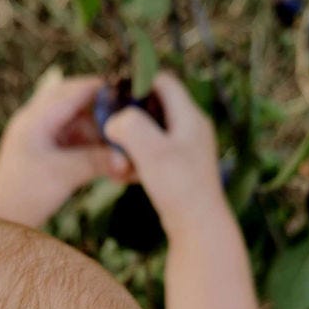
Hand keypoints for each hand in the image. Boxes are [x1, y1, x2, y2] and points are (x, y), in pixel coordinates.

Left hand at [0, 73, 127, 228]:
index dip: (103, 89)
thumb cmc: (22, 195)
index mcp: (36, 118)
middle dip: (105, 113)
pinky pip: (75, 143)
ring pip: (79, 124)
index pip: (74, 90)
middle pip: (77, 103)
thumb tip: (130, 160)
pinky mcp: (46, 154)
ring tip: (125, 149)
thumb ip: (96, 162)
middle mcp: (37, 122)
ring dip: (101, 135)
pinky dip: (94, 150)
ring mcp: (41, 137)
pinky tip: (113, 163)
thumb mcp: (63, 175)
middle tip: (131, 121)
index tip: (132, 93)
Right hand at [103, 72, 226, 239]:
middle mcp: (192, 128)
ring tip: (118, 154)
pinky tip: (127, 172)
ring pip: (153, 131)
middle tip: (111, 128)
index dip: (137, 83)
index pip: (163, 81)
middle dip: (131, 115)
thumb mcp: (150, 150)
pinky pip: (155, 152)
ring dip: (133, 139)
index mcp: (190, 116)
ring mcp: (188, 149)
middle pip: (156, 105)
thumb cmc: (178, 187)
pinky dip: (140, 156)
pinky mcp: (182, 168)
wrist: (198, 227)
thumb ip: (129, 125)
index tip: (114, 97)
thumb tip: (114, 121)